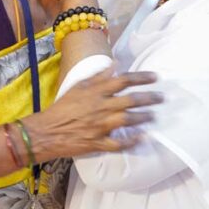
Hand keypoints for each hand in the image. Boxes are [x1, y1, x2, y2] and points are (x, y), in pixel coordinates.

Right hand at [26, 66, 161, 158]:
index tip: (155, 77)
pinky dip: (131, 141)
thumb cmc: (62, 107)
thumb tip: (115, 64)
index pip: (123, 80)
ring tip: (154, 116)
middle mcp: (100, 107)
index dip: (141, 78)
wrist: (47, 131)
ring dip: (143, 117)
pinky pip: (118, 143)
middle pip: (130, 100)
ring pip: (127, 120)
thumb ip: (98, 76)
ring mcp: (100, 126)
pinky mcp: (98, 142)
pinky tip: (142, 138)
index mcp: (96, 92)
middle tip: (162, 97)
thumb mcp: (79, 86)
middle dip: (149, 98)